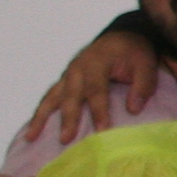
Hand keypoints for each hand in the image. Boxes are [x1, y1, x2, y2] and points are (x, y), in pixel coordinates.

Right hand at [23, 29, 157, 145]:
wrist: (119, 37)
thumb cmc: (133, 52)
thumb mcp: (146, 63)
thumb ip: (142, 85)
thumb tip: (133, 109)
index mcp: (96, 62)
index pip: (96, 90)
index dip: (99, 111)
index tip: (102, 131)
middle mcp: (76, 68)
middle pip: (70, 96)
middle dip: (68, 119)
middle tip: (66, 140)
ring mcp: (67, 75)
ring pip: (51, 97)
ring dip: (41, 117)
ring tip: (31, 137)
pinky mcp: (64, 81)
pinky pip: (49, 97)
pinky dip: (40, 113)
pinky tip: (33, 130)